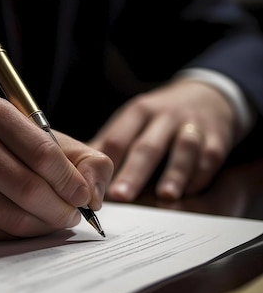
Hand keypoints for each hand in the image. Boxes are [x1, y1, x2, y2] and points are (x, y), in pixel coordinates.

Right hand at [0, 96, 112, 239]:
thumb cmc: (18, 150)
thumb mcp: (56, 143)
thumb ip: (89, 162)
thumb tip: (92, 195)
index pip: (42, 153)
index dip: (70, 181)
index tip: (84, 196)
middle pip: (28, 189)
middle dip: (61, 208)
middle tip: (73, 213)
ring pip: (15, 217)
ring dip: (46, 224)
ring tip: (56, 217)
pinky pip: (0, 234)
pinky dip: (25, 233)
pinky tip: (31, 221)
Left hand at [89, 79, 236, 201]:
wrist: (207, 96)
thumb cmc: (159, 119)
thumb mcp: (133, 121)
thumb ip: (108, 146)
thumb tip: (76, 172)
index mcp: (139, 112)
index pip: (119, 137)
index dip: (106, 162)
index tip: (95, 185)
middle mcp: (165, 116)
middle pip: (148, 146)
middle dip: (134, 172)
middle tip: (120, 196)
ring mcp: (192, 126)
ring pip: (184, 149)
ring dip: (174, 173)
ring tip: (164, 196)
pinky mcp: (216, 138)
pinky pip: (209, 158)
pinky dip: (199, 177)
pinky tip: (188, 193)